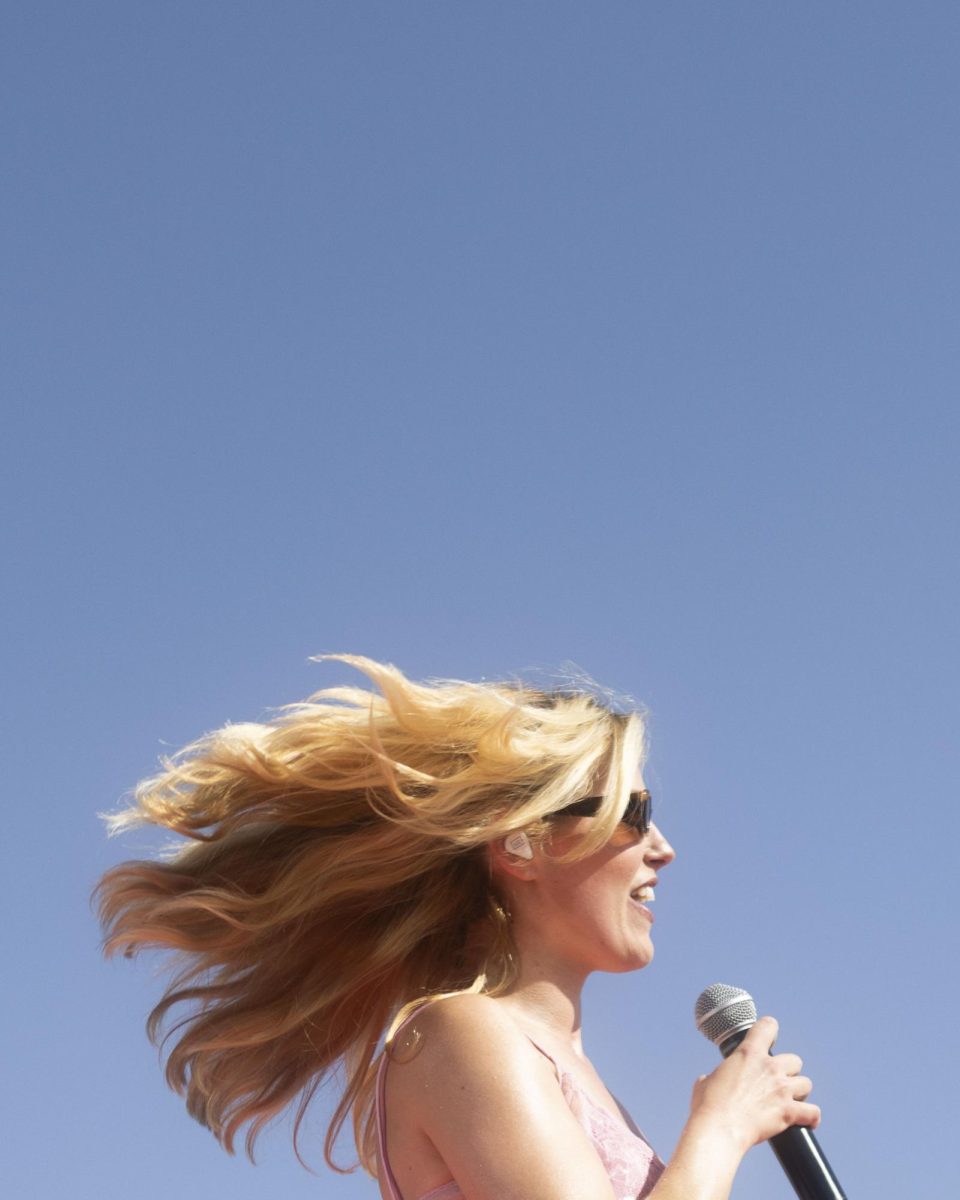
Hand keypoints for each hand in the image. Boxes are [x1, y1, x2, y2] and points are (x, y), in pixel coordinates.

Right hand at [688, 1016, 820, 1153]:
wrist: (720, 1128)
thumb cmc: (709, 1105)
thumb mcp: (706, 1081)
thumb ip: (715, 1076)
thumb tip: (709, 1081)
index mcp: (748, 1053)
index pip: (768, 1026)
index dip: (770, 1031)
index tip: (769, 1039)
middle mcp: (769, 1067)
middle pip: (794, 1060)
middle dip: (788, 1071)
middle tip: (778, 1083)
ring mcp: (782, 1089)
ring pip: (806, 1084)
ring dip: (799, 1092)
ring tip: (792, 1101)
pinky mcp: (789, 1112)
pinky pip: (813, 1112)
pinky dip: (812, 1117)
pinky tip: (808, 1121)